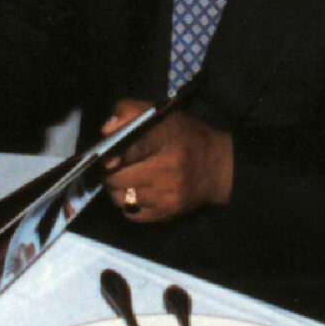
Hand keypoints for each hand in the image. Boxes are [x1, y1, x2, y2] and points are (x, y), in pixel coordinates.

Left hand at [99, 100, 233, 223]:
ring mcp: (166, 196)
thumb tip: (106, 130)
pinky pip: (131, 213)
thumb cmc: (186, 137)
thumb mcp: (162, 115)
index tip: (106, 158)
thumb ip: (130, 111)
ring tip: (124, 178)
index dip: (116, 155)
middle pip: (118, 178)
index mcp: (166, 140)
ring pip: (120, 198)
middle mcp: (166, 170)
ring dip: (116, 189)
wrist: (217, 168)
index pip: (134, 148)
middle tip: (113, 166)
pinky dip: (127, 203)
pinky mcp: (166, 214)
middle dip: (110, 172)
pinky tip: (135, 192)